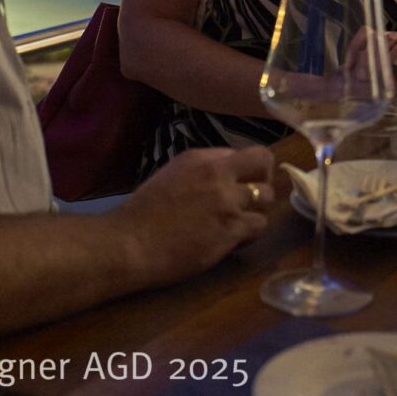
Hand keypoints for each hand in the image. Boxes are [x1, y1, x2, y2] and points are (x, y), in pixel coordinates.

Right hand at [113, 147, 275, 287]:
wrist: (129, 243)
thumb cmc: (142, 214)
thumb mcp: (172, 176)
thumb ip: (202, 172)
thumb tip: (226, 178)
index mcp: (201, 157)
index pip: (243, 152)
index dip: (247, 170)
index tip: (241, 184)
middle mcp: (218, 172)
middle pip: (264, 162)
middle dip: (264, 180)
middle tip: (252, 200)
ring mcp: (227, 200)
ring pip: (267, 197)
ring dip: (257, 211)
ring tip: (239, 224)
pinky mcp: (230, 228)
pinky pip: (259, 225)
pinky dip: (250, 234)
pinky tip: (234, 241)